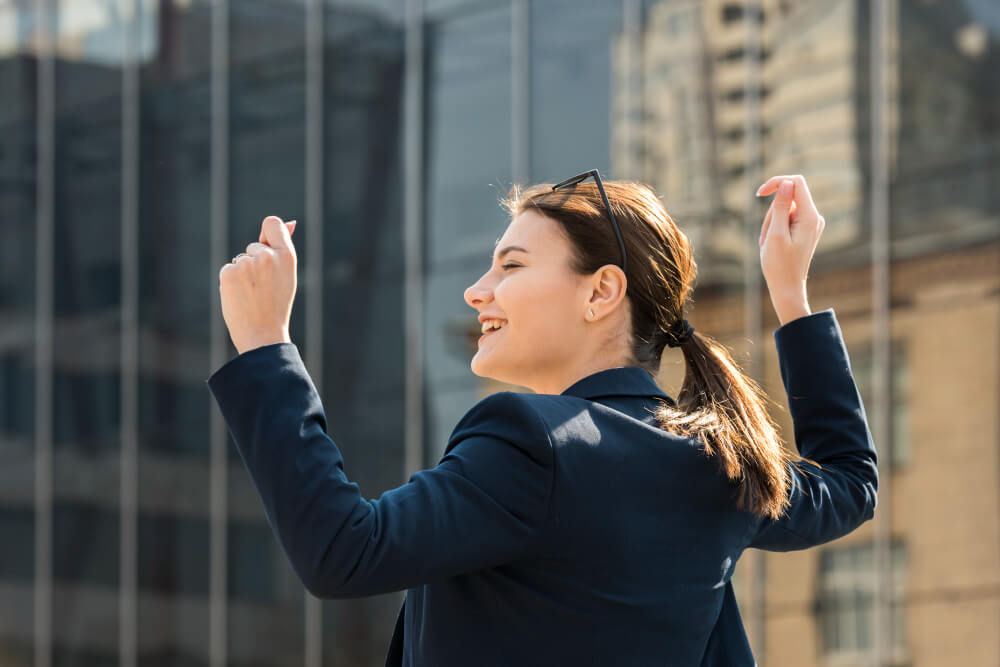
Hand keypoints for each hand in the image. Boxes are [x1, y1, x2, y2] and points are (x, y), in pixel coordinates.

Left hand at [219, 216, 297, 354]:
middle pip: (253, 246)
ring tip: (253, 295)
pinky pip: (228, 269)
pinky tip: (240, 297)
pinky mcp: (229, 272)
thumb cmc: (277, 305)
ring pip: (240, 260)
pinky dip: (231, 282)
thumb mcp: (287, 274)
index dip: (267, 234)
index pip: (272, 223)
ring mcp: (247, 263)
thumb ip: (283, 248)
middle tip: (263, 289)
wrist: (263, 335)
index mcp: (287, 255)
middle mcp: (268, 256)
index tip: (266, 248)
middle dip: (254, 263)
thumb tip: (290, 222)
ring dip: (242, 274)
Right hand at [756, 175, 824, 325]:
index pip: (795, 183)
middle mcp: (814, 217)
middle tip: (766, 237)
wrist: (787, 288)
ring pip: (784, 209)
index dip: (776, 183)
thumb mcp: (775, 234)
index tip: (759, 194)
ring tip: (769, 244)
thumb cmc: (779, 264)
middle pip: (787, 197)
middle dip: (771, 212)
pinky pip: (786, 219)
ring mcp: (810, 223)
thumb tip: (786, 184)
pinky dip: (775, 229)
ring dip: (771, 223)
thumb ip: (781, 207)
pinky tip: (772, 245)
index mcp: (810, 216)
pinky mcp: (803, 229)